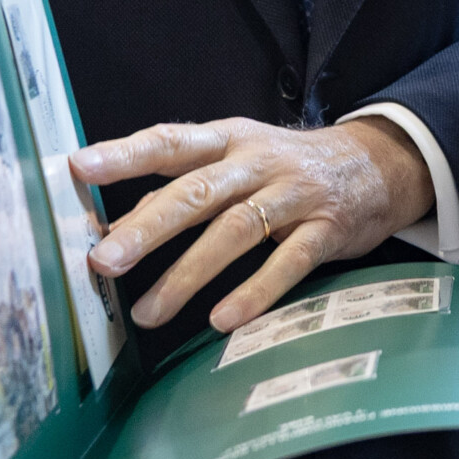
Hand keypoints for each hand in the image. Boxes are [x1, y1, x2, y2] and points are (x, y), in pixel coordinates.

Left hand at [74, 116, 434, 333]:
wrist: (379, 163)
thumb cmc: (287, 168)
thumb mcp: (238, 160)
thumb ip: (184, 186)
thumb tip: (118, 223)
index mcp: (228, 139)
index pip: (170, 141)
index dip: (125, 153)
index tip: (78, 168)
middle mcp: (259, 161)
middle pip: (199, 192)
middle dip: (148, 227)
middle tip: (104, 262)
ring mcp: (295, 194)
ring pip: (237, 230)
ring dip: (189, 273)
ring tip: (149, 312)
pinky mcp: (327, 229)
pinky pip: (289, 262)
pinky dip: (256, 291)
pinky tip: (223, 319)